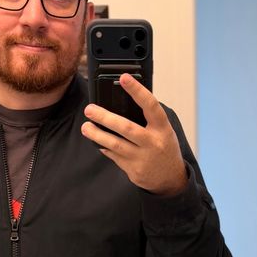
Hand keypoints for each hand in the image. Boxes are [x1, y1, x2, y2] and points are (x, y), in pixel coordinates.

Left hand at [81, 74, 188, 196]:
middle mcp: (153, 142)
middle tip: (89, 109)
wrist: (171, 178)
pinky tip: (98, 142)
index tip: (124, 78)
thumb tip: (122, 102)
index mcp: (163, 128)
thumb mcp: (163, 130)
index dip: (137, 90)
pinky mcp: (134, 170)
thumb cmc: (164, 148)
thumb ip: (148, 119)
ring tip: (85, 127)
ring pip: (116, 144)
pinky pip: (115, 156)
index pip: (150, 105)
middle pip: (126, 128)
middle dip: (105, 118)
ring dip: (98, 135)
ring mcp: (143, 158)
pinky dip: (105, 148)